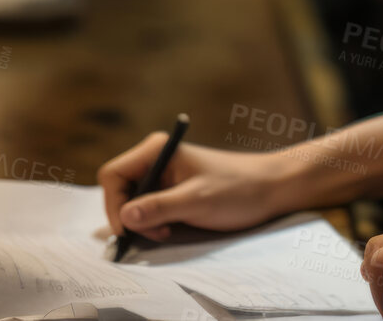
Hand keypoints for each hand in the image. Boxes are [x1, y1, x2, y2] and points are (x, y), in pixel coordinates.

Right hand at [97, 137, 296, 240]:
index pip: (113, 175)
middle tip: (156, 232)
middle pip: (119, 191)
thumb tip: (124, 218)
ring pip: (132, 203)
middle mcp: (155, 160)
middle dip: (130, 217)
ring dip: (143, 223)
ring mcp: (163, 176)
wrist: (269, 189)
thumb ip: (159, 208)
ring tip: (167, 230)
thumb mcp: (197, 201)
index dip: (114, 204)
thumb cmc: (237, 190)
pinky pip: (147, 208)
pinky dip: (152, 223)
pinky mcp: (171, 191)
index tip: (130, 229)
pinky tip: (170, 228)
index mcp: (157, 151)